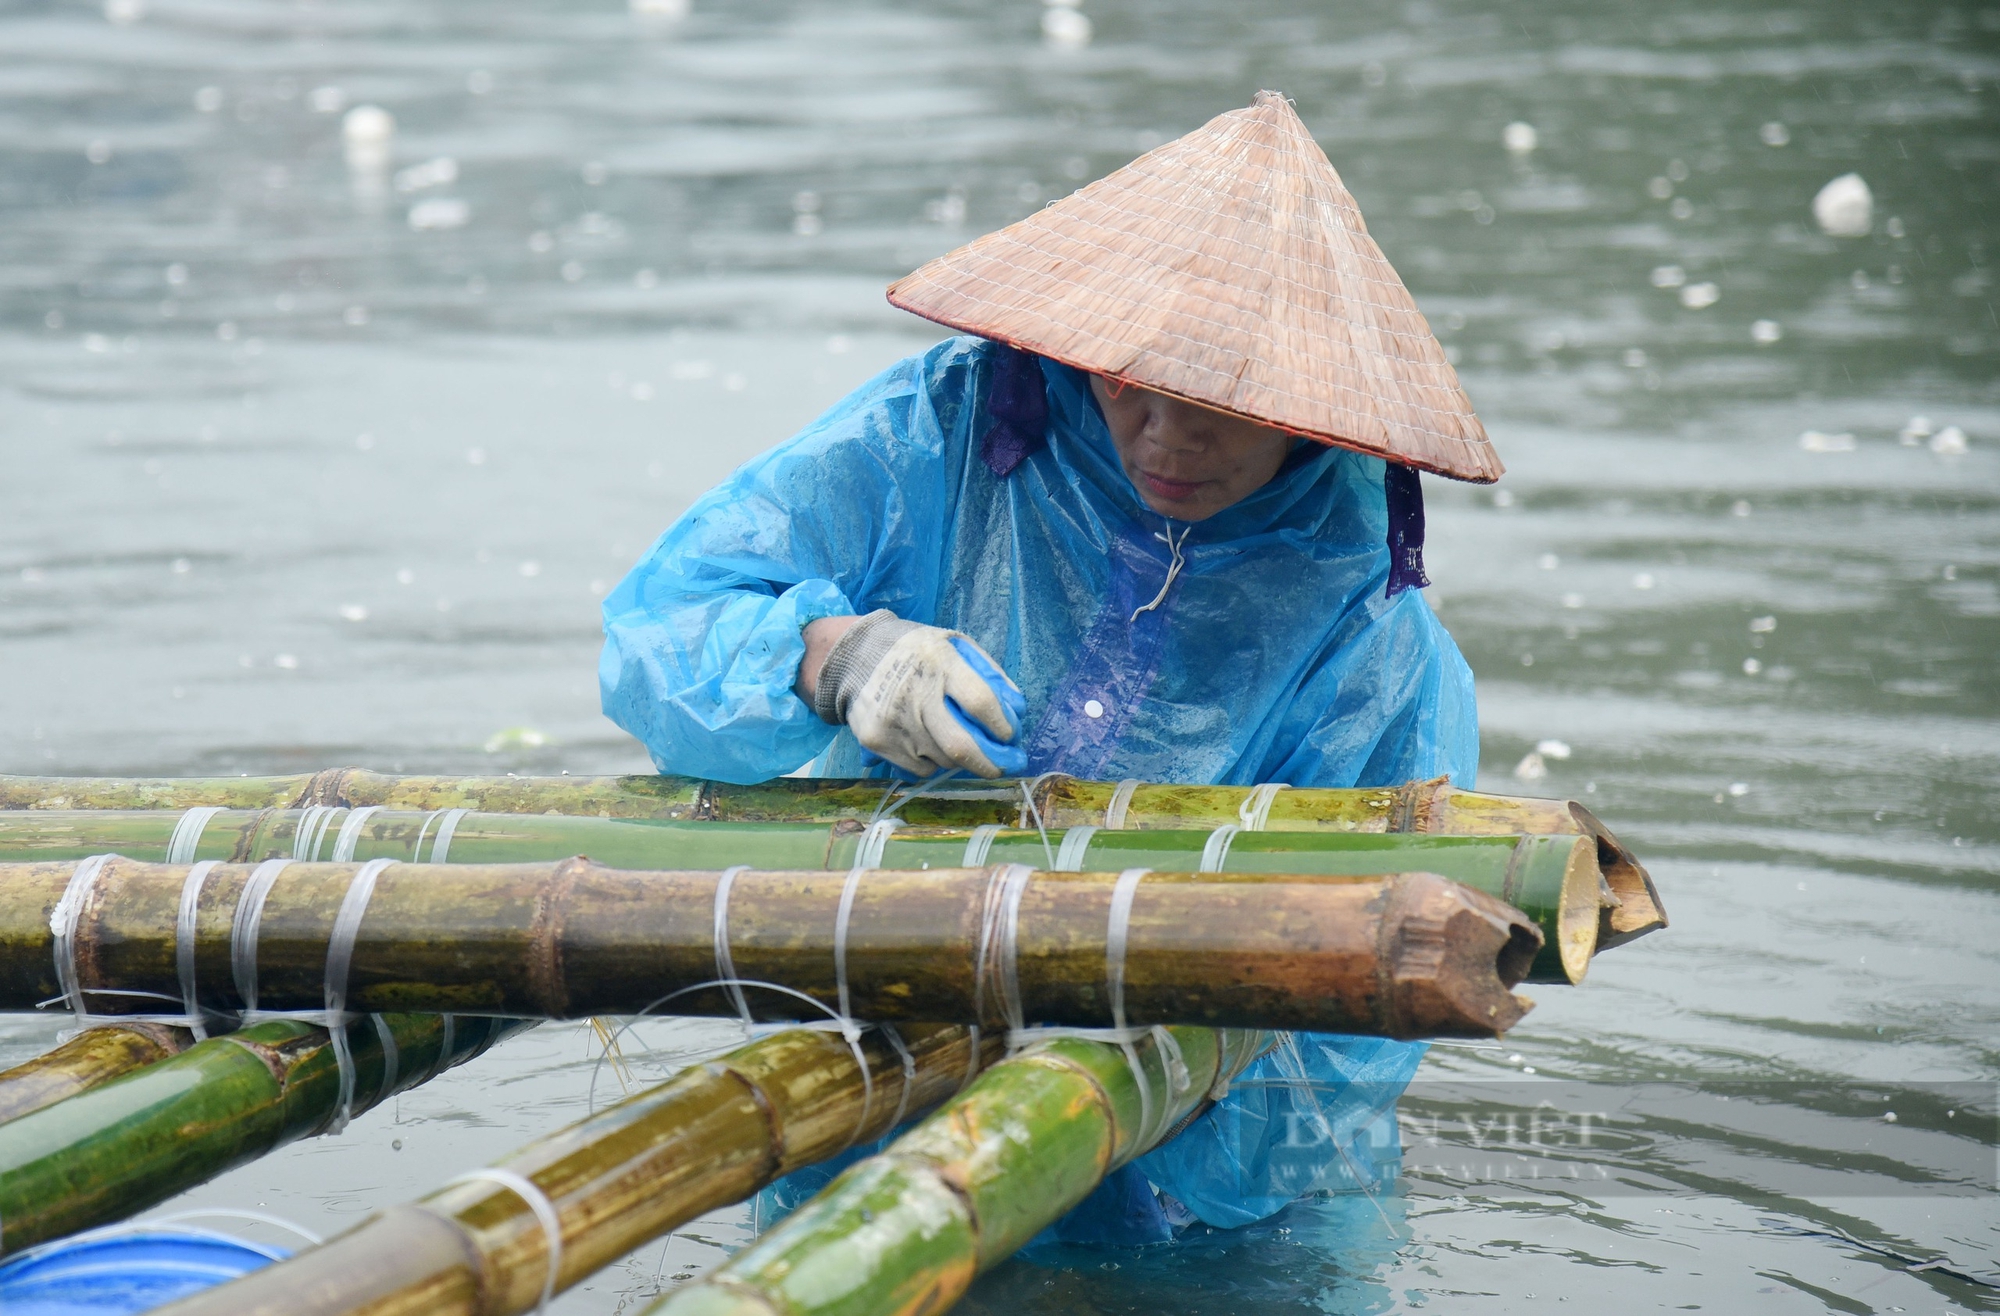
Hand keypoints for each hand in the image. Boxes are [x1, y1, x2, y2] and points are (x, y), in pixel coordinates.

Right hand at [807, 611, 1026, 778]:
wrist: (855, 654)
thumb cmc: (916, 651)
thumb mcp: (954, 645)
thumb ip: (988, 673)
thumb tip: (1017, 710)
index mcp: (939, 663)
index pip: (980, 702)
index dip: (1002, 726)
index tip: (1011, 736)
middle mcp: (914, 693)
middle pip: (961, 746)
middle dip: (991, 764)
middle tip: (1005, 766)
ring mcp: (893, 721)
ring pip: (942, 761)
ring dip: (962, 761)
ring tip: (964, 746)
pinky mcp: (876, 741)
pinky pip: (919, 769)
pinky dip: (934, 763)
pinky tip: (931, 744)